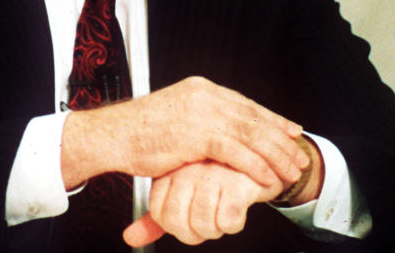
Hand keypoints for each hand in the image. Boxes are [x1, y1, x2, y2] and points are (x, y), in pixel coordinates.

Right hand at [61, 76, 307, 189]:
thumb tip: (220, 132)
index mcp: (201, 88)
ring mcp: (202, 112)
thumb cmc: (138, 132)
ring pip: (251, 134)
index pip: (246, 103)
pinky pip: (236, 151)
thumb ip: (201, 119)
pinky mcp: (197, 133)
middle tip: (299, 153)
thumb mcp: (176, 117)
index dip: (272, 118)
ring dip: (275, 154)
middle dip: (281, 137)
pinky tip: (268, 178)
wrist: (112, 135)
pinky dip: (256, 166)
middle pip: (254, 117)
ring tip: (291, 170)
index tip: (291, 130)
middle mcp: (205, 95)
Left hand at [122, 161, 282, 246]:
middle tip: (209, 218)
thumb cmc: (220, 175)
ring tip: (222, 211)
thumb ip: (157, 218)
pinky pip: (226, 222)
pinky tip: (237, 206)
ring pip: (202, 225)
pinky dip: (233, 223)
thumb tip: (131, 238)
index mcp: (172, 170)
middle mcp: (189, 170)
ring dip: (216, 229)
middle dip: (195, 232)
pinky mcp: (237, 182)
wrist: (263, 157)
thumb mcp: (183, 193)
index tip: (190, 217)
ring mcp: (212, 174)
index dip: (175, 226)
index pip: (158, 213)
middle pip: (177, 224)